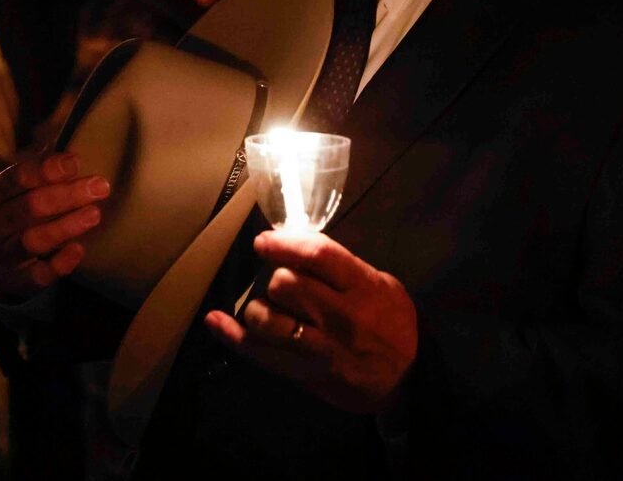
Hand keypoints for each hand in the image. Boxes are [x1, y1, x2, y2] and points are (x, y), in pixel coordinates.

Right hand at [0, 151, 109, 300]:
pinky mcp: (16, 279)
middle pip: (29, 207)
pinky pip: (36, 275)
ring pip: (32, 240)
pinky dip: (58, 264)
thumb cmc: (15, 212)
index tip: (76, 162)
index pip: (17, 178)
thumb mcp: (18, 189)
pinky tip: (79, 251)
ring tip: (95, 214)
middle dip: (66, 195)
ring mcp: (3, 252)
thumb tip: (66, 134)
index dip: (47, 170)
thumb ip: (40, 167)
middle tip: (100, 186)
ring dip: (65, 226)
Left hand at [205, 228, 417, 412]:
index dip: (284, 243)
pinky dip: (232, 336)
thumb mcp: (381, 284)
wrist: (408, 380)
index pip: (318, 255)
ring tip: (265, 308)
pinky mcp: (307, 374)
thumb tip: (296, 243)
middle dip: (273, 277)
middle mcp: (342, 317)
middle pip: (286, 285)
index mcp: (363, 287)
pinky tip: (214, 321)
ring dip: (257, 309)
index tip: (264, 241)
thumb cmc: (392, 323)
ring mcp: (323, 349)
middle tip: (277, 281)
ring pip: (269, 320)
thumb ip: (342, 267)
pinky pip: (262, 354)